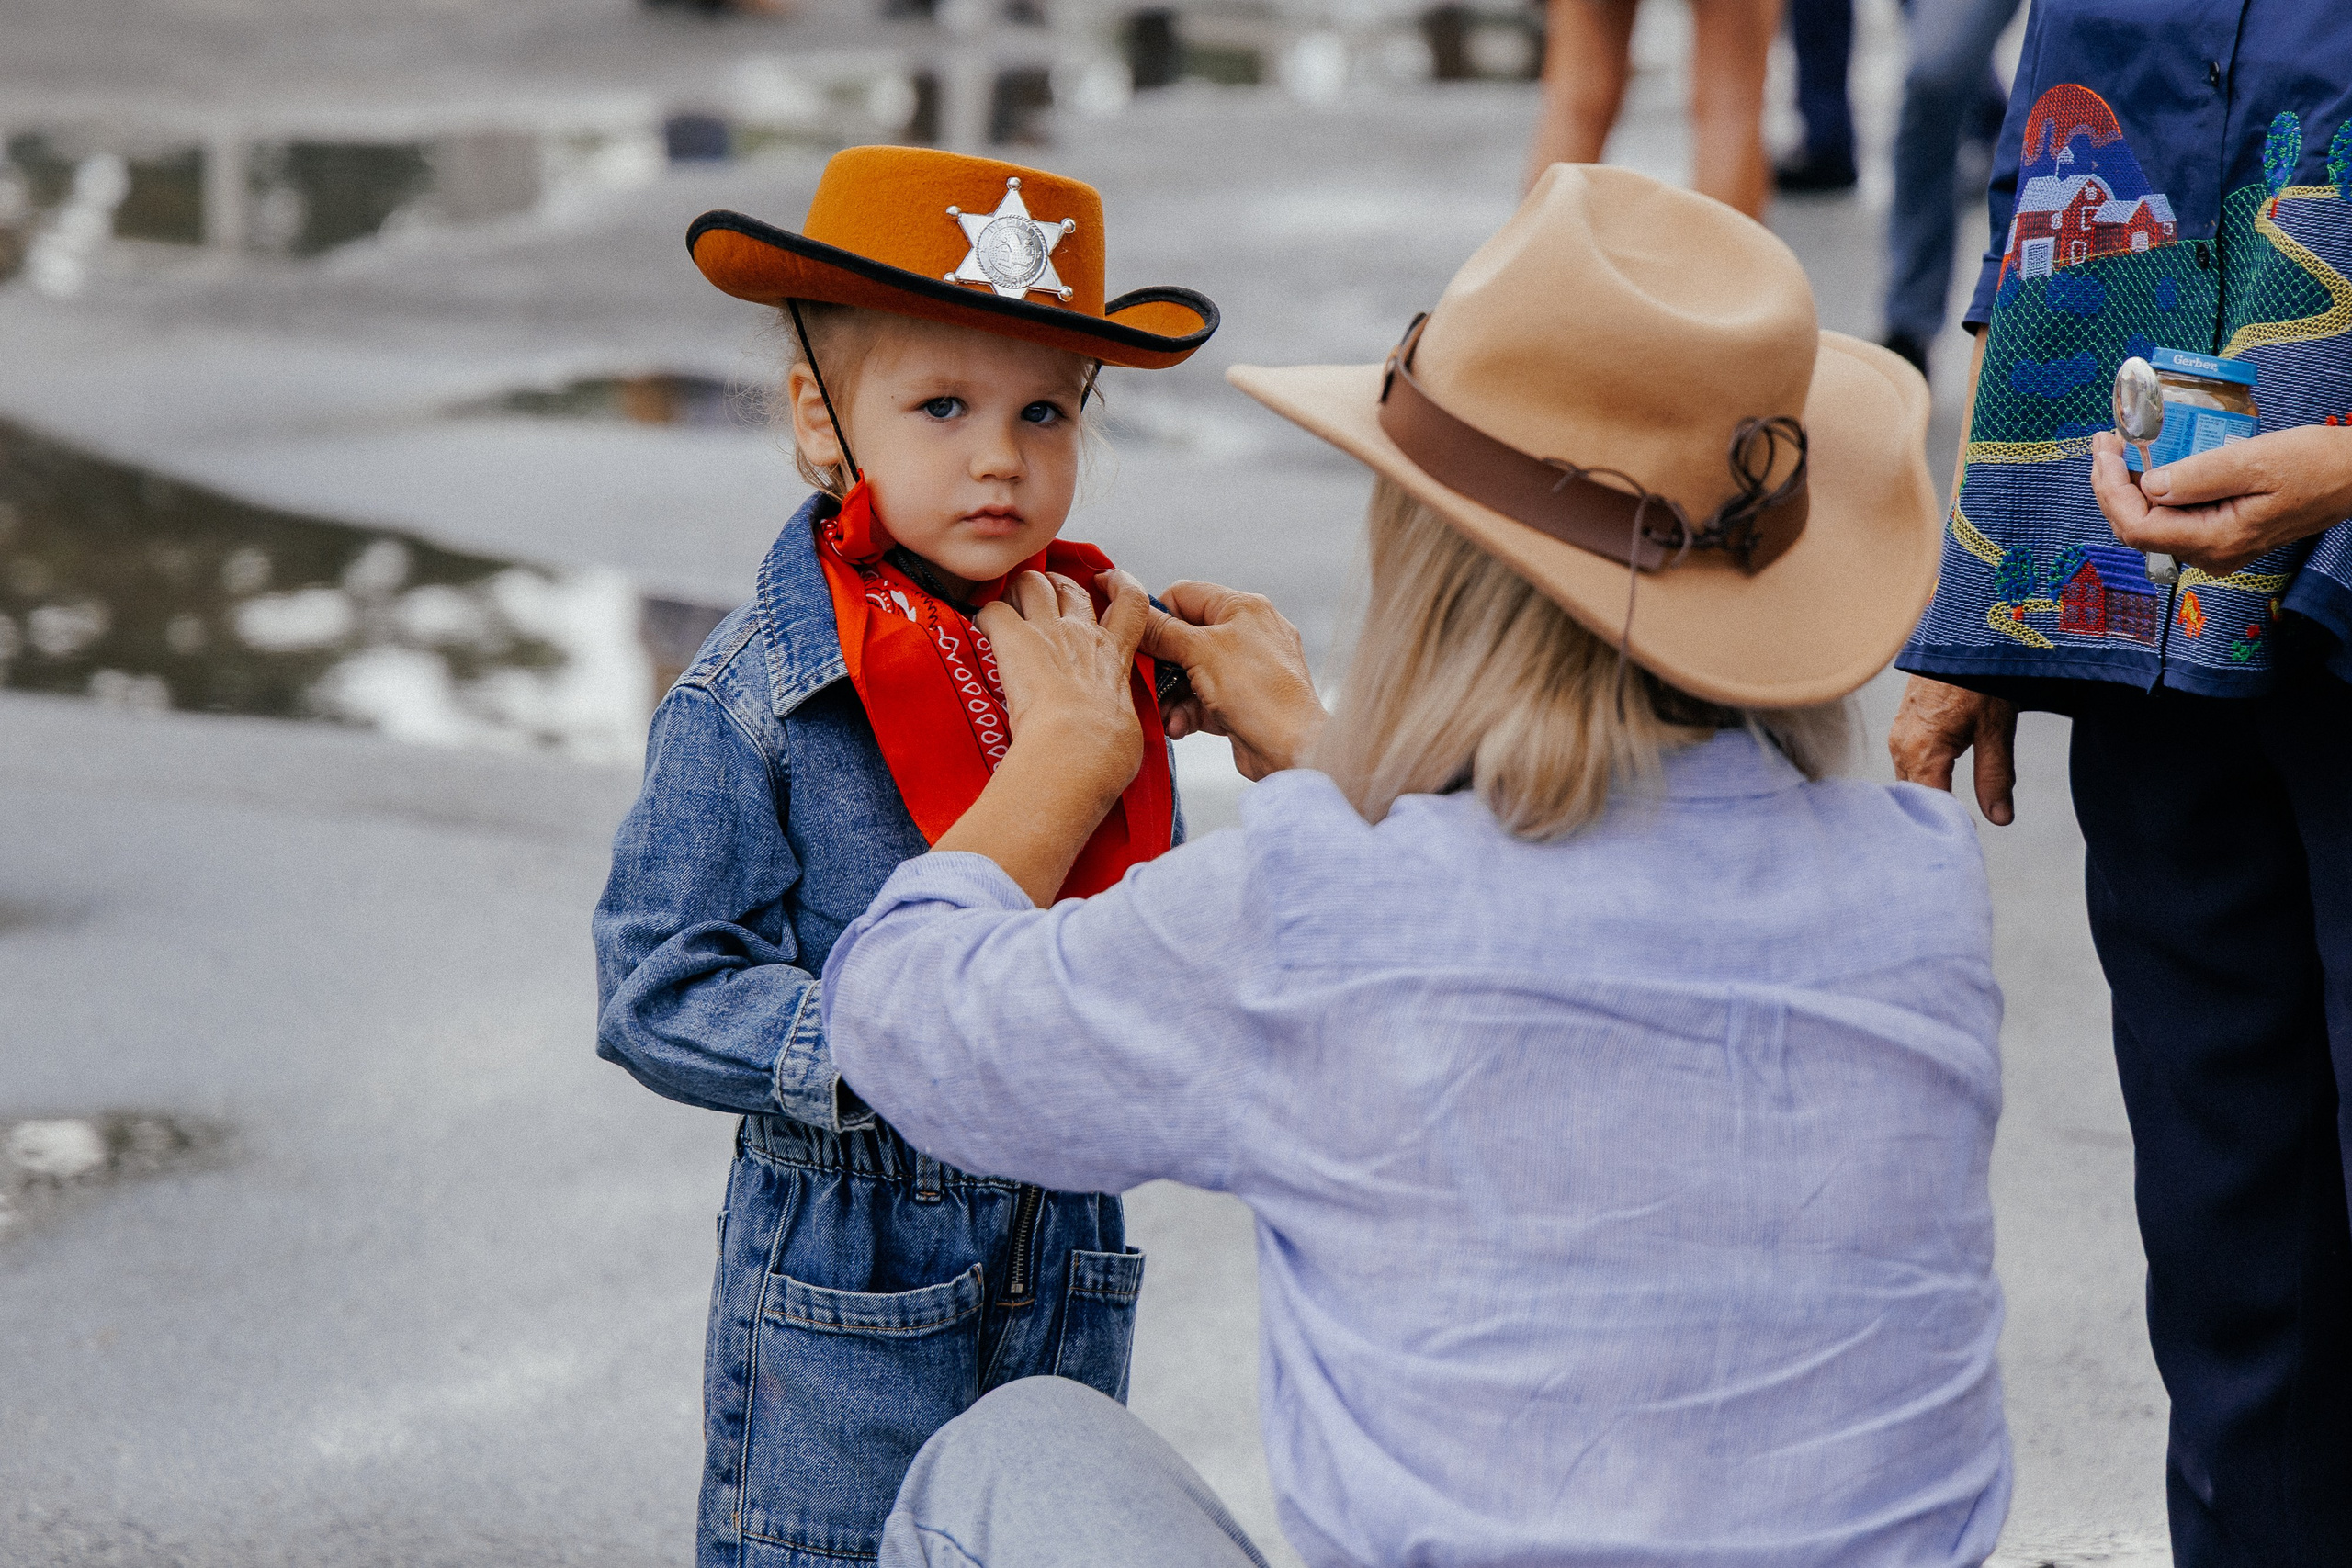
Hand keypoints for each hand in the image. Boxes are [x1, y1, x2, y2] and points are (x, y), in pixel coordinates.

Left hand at [935, 570, 1148, 904]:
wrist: (1078, 751)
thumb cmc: (1104, 753)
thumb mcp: (1126, 731)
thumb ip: (1117, 717)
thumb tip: (1112, 734)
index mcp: (1115, 656)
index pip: (1131, 603)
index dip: (1121, 586)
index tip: (1110, 585)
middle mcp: (1082, 636)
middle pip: (1071, 587)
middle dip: (1056, 587)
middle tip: (1043, 599)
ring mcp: (1047, 632)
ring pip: (1033, 583)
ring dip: (1019, 590)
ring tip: (1009, 605)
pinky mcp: (1014, 640)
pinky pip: (993, 609)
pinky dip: (985, 615)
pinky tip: (981, 629)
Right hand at [1140, 581, 1323, 780]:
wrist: (1291, 749)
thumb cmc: (1258, 692)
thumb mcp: (1200, 651)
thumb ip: (1163, 631)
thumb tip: (1137, 615)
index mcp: (1242, 607)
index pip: (1185, 595)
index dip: (1158, 615)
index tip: (1138, 640)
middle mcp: (1247, 632)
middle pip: (1185, 637)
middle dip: (1161, 664)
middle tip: (1144, 681)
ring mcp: (1246, 668)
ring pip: (1191, 672)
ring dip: (1170, 694)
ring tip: (1163, 713)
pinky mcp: (1243, 700)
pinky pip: (1203, 698)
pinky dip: (1187, 712)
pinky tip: (1179, 727)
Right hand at [1888, 675, 2017, 825]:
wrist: (1961, 630)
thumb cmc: (1979, 675)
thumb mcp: (1996, 729)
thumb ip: (1996, 777)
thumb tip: (2000, 819)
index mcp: (1923, 751)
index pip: (1930, 805)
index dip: (1948, 823)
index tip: (1967, 836)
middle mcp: (1902, 745)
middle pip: (1914, 796)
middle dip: (1934, 812)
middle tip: (1959, 828)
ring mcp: (1898, 733)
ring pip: (1909, 779)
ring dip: (1927, 793)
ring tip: (1950, 808)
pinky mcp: (1902, 723)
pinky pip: (1906, 761)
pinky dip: (1922, 775)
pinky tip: (1939, 778)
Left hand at [2091, 425, 2351, 576]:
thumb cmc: (2316, 465)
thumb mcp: (2254, 462)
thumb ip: (2198, 477)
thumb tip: (2150, 485)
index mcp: (2215, 540)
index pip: (2138, 527)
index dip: (2110, 490)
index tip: (2104, 450)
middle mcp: (2211, 552)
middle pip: (2138, 528)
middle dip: (2111, 486)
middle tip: (2105, 443)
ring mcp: (2216, 545)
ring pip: (2152, 523)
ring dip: (2128, 488)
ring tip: (2118, 450)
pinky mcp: (2222, 531)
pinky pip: (2174, 517)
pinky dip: (2153, 491)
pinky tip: (2148, 465)